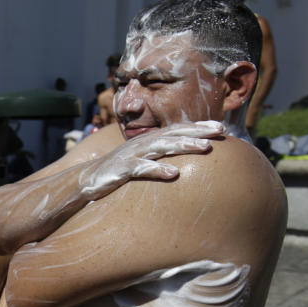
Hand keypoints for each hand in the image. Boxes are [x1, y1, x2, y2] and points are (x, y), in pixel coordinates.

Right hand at [81, 121, 223, 198]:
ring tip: (206, 148)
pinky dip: (158, 170)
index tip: (220, 126)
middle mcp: (142, 144)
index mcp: (148, 140)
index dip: (198, 126)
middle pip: (174, 133)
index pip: (176, 129)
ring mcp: (132, 155)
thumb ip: (158, 157)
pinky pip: (142, 169)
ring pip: (162, 147)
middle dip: (198, 131)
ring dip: (185, 146)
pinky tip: (175, 174)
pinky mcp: (122, 169)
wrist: (86, 180)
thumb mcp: (141, 161)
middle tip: (220, 131)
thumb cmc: (117, 172)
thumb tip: (183, 163)